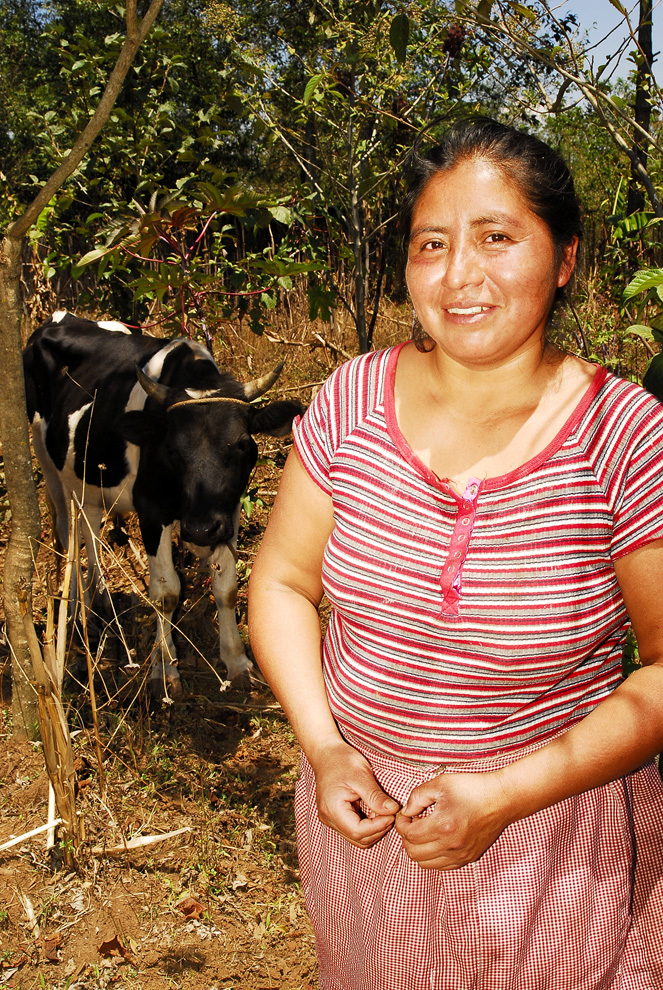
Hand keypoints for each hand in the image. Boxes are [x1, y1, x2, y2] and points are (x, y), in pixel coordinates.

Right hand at [309, 741, 400, 847]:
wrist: (327, 753)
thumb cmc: (342, 760)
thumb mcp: (361, 776)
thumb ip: (376, 796)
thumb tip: (393, 811)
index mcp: (332, 809)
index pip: (357, 831)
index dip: (377, 827)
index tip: (392, 814)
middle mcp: (328, 818)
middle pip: (357, 838)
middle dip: (378, 829)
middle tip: (391, 813)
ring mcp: (330, 819)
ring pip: (356, 837)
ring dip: (373, 829)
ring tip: (384, 812)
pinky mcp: (335, 817)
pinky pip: (353, 829)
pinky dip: (367, 826)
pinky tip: (375, 812)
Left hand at [395, 770, 511, 869]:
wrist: (502, 799)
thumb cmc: (472, 788)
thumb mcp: (440, 784)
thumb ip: (417, 797)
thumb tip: (406, 811)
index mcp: (442, 826)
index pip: (409, 835)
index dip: (401, 823)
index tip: (405, 814)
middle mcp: (451, 846)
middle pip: (413, 854)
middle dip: (406, 838)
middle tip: (412, 823)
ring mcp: (461, 855)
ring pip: (426, 864)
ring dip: (418, 849)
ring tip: (424, 831)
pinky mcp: (469, 858)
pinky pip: (442, 866)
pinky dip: (433, 856)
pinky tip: (437, 839)